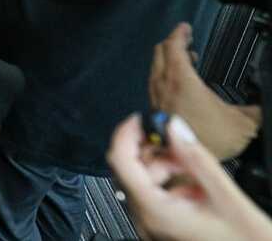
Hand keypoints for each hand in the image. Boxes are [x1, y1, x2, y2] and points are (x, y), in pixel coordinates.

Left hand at [108, 114, 271, 240]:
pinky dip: (174, 182)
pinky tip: (197, 185)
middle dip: (155, 151)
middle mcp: (147, 221)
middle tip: (179, 142)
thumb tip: (173, 126)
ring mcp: (154, 226)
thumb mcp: (224, 194)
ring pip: (145, 181)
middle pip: (131, 170)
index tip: (142, 118)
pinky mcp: (165, 226)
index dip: (128, 134)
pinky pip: (158, 195)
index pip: (121, 162)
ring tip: (195, 167)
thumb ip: (195, 157)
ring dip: (167, 166)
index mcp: (155, 212)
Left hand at [149, 23, 259, 159]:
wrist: (187, 166)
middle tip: (186, 39)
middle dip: (172, 42)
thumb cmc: (211, 143)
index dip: (179, 33)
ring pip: (155, 67)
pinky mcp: (155, 109)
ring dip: (168, 58)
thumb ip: (256, 107)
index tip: (185, 27)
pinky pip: (155, 82)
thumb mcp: (244, 122)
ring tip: (185, 58)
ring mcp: (156, 97)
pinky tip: (178, 82)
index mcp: (181, 81)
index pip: (173, 46)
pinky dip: (164, 73)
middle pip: (160, 53)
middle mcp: (163, 86)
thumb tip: (263, 103)